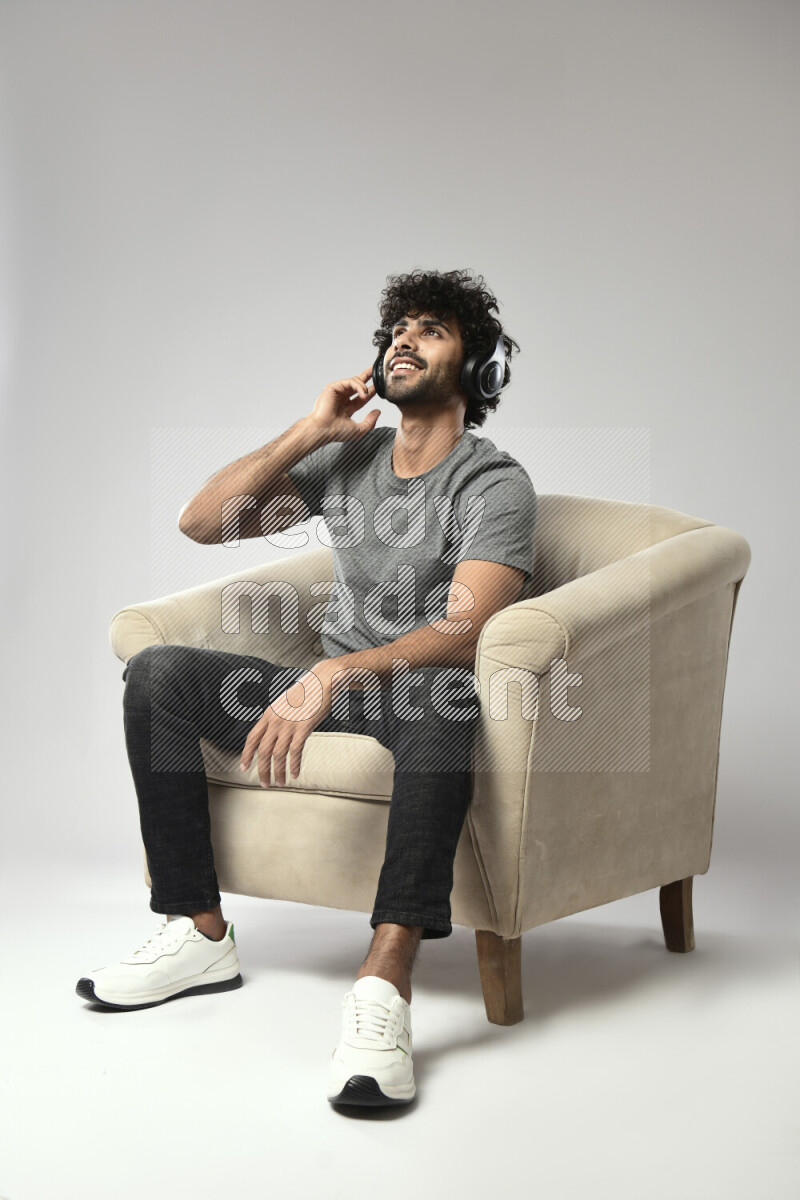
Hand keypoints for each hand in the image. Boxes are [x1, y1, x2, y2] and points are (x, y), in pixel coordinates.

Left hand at [239, 660, 338, 787]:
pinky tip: (295, 774)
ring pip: (278, 754)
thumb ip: (279, 718)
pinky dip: (294, 765)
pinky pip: (295, 751)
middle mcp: (276, 719)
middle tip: (264, 784)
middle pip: (263, 750)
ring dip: (278, 772)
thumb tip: (276, 734)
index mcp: (269, 714)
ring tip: (280, 783)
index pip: (252, 738)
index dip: (246, 755)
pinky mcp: (304, 726)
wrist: (324, 680)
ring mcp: (289, 723)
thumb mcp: (286, 704)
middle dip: (262, 770)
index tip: (244, 768)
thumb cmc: (308, 693)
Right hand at [306, 365, 380, 443]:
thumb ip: (370, 422)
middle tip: (376, 371)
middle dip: (367, 376)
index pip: (361, 397)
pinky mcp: (333, 388)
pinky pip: (349, 381)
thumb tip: (378, 412)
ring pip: (354, 381)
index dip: (370, 392)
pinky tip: (362, 392)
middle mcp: (342, 399)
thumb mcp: (358, 430)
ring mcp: (337, 393)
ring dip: (364, 386)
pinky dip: (358, 385)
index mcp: (347, 408)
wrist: (324, 430)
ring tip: (366, 394)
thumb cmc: (336, 432)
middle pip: (357, 384)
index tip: (379, 388)